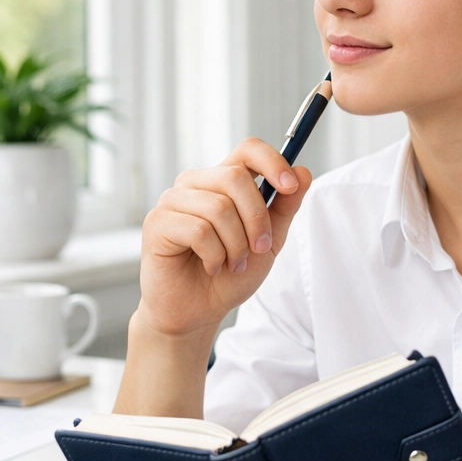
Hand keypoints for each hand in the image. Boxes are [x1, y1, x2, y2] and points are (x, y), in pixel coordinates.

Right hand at [137, 139, 312, 338]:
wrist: (199, 310)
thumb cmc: (229, 274)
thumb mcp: (268, 241)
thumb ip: (285, 207)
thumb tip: (304, 172)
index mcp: (222, 181)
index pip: (247, 149)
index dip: (272, 161)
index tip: (290, 186)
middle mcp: (195, 183)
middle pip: (235, 177)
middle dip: (256, 219)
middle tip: (258, 249)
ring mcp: (173, 200)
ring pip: (218, 207)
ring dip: (236, 245)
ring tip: (232, 264)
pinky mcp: (157, 223)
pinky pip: (198, 231)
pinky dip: (215, 256)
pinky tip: (211, 267)